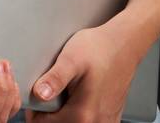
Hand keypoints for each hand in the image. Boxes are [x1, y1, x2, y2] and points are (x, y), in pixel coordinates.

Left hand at [27, 22, 145, 122]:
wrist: (123, 44)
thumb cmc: (98, 49)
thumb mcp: (70, 60)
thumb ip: (54, 79)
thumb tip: (40, 94)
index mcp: (83, 114)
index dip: (36, 112)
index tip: (36, 96)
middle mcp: (97, 121)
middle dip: (51, 113)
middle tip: (50, 90)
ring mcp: (106, 120)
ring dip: (65, 113)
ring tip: (65, 91)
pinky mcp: (112, 116)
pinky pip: (90, 121)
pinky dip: (81, 112)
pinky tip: (80, 95)